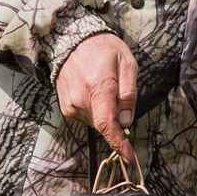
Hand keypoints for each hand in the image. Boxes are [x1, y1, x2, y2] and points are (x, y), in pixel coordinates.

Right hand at [57, 33, 138, 162]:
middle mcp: (81, 99)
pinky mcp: (66, 108)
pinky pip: (87, 118)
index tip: (129, 156)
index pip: (108, 124)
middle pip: (105, 123)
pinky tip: (94, 92)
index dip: (119, 143)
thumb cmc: (103, 49)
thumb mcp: (126, 63)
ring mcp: (71, 105)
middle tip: (119, 93)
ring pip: (96, 122)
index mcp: (98, 86)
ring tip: (104, 87)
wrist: (71, 40)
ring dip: (106, 113)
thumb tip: (126, 121)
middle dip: (117, 118)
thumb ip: (129, 93)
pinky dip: (95, 111)